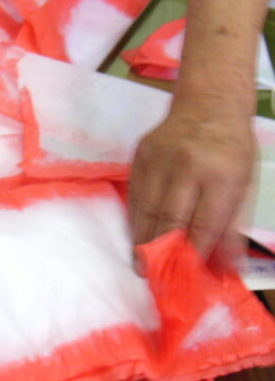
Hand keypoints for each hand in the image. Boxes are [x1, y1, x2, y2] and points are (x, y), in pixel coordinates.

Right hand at [128, 99, 255, 271]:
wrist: (209, 104)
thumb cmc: (233, 149)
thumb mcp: (246, 185)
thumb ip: (232, 225)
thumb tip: (223, 267)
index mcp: (222, 176)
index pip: (203, 222)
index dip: (191, 252)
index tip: (181, 276)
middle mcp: (188, 167)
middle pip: (169, 216)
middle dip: (158, 250)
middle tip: (150, 275)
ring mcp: (160, 159)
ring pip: (146, 206)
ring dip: (141, 237)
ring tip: (138, 262)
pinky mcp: (141, 154)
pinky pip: (135, 192)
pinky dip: (134, 216)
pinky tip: (135, 233)